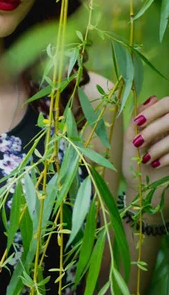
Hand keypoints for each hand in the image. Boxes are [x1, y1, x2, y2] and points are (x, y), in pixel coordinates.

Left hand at [122, 95, 168, 219]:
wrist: (143, 194)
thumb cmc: (134, 167)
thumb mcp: (129, 142)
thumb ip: (136, 121)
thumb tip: (149, 100)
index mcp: (156, 126)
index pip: (164, 106)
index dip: (152, 111)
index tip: (139, 123)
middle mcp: (167, 133)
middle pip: (168, 120)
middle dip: (152, 130)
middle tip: (139, 143)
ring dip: (159, 146)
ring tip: (147, 159)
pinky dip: (167, 156)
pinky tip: (157, 164)